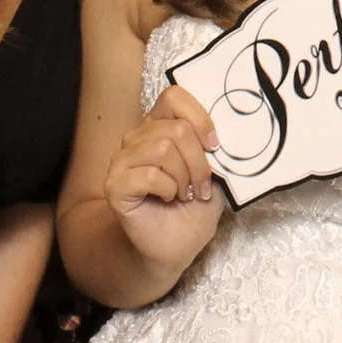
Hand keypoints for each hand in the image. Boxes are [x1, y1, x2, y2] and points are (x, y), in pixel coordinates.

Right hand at [105, 85, 225, 276]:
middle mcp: (137, 137)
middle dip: (199, 161)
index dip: (199, 117)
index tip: (215, 145)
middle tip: (201, 185)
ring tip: (185, 193)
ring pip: (163, 149)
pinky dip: (168, 190)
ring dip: (184, 177)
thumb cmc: (194, 207)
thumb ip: (214, 148)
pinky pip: (149, 175)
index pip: (174, 96)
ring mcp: (122, 160)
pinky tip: (168, 199)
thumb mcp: (214, 172)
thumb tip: (227, 132)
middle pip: (176, 129)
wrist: (175, 246)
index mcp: (160, 126)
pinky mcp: (115, 184)